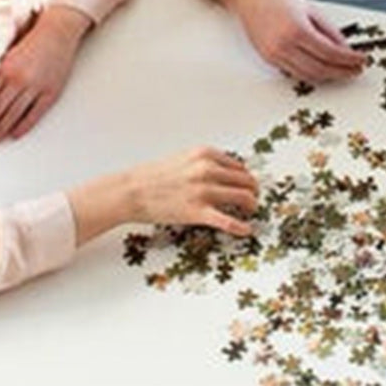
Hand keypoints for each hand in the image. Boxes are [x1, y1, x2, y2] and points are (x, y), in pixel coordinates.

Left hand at [0, 6, 90, 150]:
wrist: (58, 32)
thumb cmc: (32, 42)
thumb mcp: (8, 56)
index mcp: (4, 70)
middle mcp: (18, 80)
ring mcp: (35, 87)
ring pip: (11, 116)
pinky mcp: (51, 92)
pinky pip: (34, 114)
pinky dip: (23, 126)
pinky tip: (13, 135)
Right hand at [68, 147, 259, 243]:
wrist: (132, 190)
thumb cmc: (154, 176)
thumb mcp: (184, 158)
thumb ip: (206, 163)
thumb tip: (227, 173)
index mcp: (205, 154)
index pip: (239, 166)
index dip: (246, 177)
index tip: (248, 184)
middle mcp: (208, 170)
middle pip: (245, 180)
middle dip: (253, 190)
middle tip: (253, 198)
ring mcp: (203, 191)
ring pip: (242, 197)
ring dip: (251, 205)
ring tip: (251, 210)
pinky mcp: (197, 212)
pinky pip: (227, 221)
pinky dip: (240, 227)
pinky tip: (247, 230)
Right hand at [228, 0, 365, 81]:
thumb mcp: (311, 9)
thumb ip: (329, 31)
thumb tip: (345, 49)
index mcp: (297, 30)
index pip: (331, 53)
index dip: (349, 60)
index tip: (361, 60)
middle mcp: (284, 46)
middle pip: (320, 69)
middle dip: (342, 72)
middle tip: (355, 70)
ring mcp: (274, 55)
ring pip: (308, 76)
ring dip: (328, 76)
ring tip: (342, 71)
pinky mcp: (268, 59)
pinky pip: (295, 72)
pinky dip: (311, 73)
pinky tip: (322, 69)